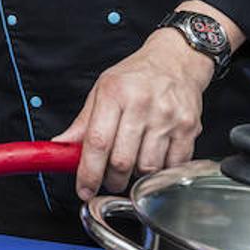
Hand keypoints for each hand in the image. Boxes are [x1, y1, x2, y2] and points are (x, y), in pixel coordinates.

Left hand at [52, 28, 213, 200]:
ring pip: (147, 168)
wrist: (175, 60)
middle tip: (108, 179)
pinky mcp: (188, 128)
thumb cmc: (136, 75)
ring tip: (132, 164)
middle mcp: (141, 105)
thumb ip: (83, 122)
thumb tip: (61, 147)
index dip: (88, 172)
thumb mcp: (102, 90)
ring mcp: (167, 118)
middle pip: (121, 161)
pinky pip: (172, 166)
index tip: (84, 188)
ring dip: (136, 177)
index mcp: (115, 94)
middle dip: (111, 180)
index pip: (97, 142)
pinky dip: (160, 172)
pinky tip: (153, 159)